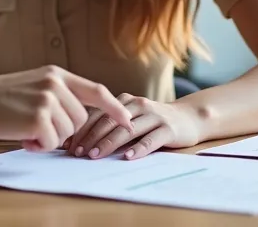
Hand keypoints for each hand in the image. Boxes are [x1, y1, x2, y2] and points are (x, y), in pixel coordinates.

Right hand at [0, 66, 133, 151]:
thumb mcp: (33, 86)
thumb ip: (57, 95)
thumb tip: (78, 118)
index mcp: (57, 74)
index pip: (96, 90)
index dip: (114, 108)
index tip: (128, 120)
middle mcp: (56, 83)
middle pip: (81, 119)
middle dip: (64, 131)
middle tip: (36, 128)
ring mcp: (48, 99)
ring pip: (68, 133)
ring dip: (48, 139)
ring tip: (26, 129)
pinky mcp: (39, 116)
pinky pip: (52, 142)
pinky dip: (38, 145)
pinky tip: (21, 136)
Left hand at [64, 93, 202, 160]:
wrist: (190, 118)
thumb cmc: (154, 122)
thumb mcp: (131, 119)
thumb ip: (110, 126)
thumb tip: (78, 143)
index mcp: (125, 101)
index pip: (98, 114)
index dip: (81, 130)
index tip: (68, 146)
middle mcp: (138, 105)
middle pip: (109, 121)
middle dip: (91, 138)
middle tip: (77, 153)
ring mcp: (154, 115)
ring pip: (127, 129)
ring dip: (109, 143)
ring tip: (95, 155)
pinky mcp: (168, 128)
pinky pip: (151, 139)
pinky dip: (138, 148)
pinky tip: (127, 157)